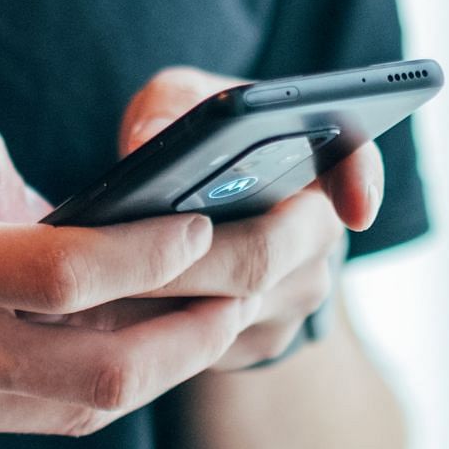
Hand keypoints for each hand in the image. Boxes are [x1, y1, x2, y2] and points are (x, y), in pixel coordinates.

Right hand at [0, 129, 254, 448]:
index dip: (161, 253)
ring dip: (159, 369)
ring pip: (78, 413)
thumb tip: (40, 189)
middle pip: (109, 372)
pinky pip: (14, 420)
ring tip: (210, 320)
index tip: (213, 220)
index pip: (73, 273)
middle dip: (203, 332)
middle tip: (260, 285)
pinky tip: (95, 349)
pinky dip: (71, 385)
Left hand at [103, 66, 382, 370]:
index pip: (354, 163)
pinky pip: (206, 344)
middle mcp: (317, 234)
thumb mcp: (179, 104)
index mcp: (314, 162)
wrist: (192, 215)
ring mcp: (293, 298)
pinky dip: (151, 328)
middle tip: (114, 252)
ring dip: (158, 298)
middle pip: (262, 255)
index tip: (355, 208)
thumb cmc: (189, 145)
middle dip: (184, 257)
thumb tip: (148, 143)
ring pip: (228, 309)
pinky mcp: (257, 344)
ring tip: (87, 283)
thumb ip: (169, 106)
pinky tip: (100, 314)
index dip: (361, 183)